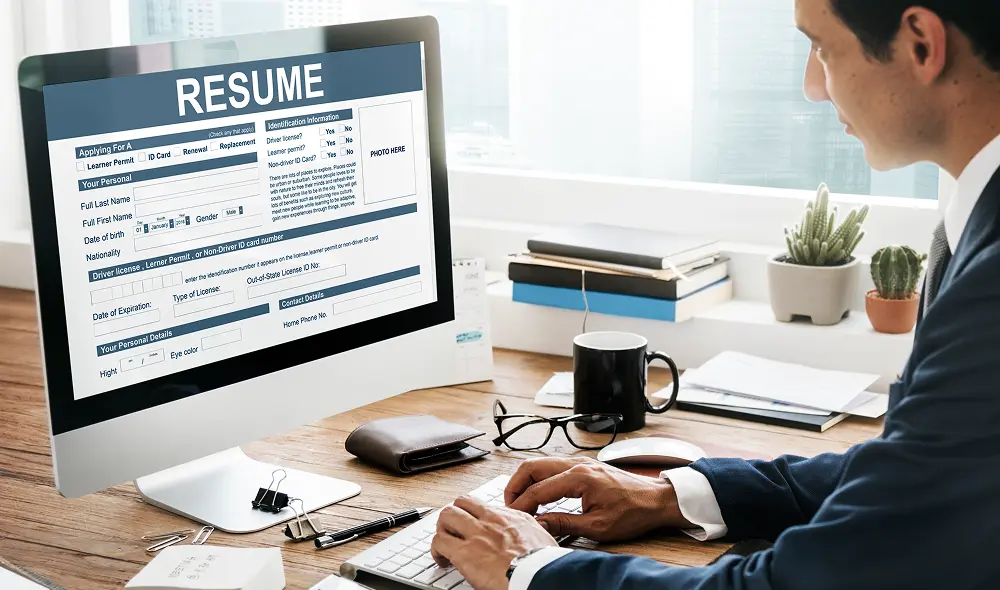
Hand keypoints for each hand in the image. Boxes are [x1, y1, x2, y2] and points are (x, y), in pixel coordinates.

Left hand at [430, 496, 557, 589]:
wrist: (538, 575)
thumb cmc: (543, 563)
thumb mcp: (543, 538)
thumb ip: (533, 532)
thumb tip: (535, 533)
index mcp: (511, 517)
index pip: (484, 505)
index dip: (474, 515)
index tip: (473, 525)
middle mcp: (491, 520)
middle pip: (462, 502)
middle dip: (454, 516)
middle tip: (454, 531)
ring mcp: (476, 533)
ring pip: (447, 515)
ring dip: (443, 530)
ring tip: (445, 544)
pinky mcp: (464, 552)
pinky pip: (439, 541)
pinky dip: (436, 551)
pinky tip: (442, 561)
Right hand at [506, 457, 690, 541]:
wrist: (656, 500)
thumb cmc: (633, 512)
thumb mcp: (597, 526)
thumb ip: (564, 524)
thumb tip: (539, 524)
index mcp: (579, 477)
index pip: (538, 489)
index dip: (521, 505)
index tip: (513, 517)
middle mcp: (577, 464)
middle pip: (532, 467)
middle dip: (515, 486)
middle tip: (510, 506)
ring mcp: (580, 462)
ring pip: (541, 463)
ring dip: (526, 481)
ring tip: (521, 502)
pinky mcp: (584, 465)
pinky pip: (552, 466)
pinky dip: (539, 478)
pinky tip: (539, 494)